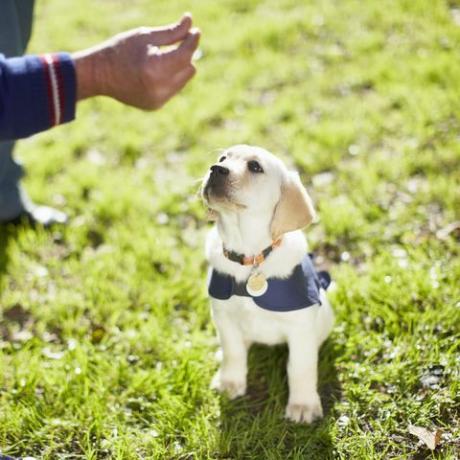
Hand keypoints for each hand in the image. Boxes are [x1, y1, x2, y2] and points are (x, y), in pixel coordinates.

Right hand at [73, 13, 199, 109]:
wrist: (99, 75)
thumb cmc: (120, 50)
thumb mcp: (145, 36)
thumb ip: (171, 32)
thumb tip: (191, 22)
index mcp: (155, 68)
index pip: (185, 55)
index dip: (192, 42)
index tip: (196, 31)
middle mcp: (159, 88)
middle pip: (188, 68)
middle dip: (185, 55)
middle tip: (175, 44)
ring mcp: (158, 100)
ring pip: (183, 80)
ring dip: (179, 67)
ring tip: (161, 58)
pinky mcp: (156, 106)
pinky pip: (173, 89)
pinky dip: (170, 79)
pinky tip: (154, 72)